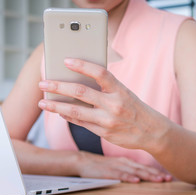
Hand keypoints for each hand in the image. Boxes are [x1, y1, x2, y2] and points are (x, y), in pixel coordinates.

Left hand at [38, 58, 168, 152]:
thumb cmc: (134, 107)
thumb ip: (105, 87)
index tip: (66, 60)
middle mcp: (114, 105)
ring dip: (56, 106)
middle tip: (43, 83)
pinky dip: (67, 116)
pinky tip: (58, 111)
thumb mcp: (124, 92)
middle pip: (80, 93)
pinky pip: (81, 123)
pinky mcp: (104, 133)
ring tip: (42, 102)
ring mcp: (108, 121)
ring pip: (75, 111)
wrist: (152, 132)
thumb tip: (78, 79)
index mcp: (120, 90)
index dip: (82, 65)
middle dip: (58, 87)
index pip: (100, 73)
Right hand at [76, 151, 171, 182]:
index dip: (157, 171)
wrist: (82, 161)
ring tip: (158, 180)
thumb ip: (129, 167)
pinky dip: (128, 177)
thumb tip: (145, 175)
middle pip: (142, 169)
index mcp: (127, 161)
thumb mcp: (117, 164)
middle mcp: (123, 163)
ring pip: (134, 171)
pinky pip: (119, 175)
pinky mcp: (107, 172)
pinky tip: (136, 181)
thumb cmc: (101, 165)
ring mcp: (115, 167)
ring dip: (147, 176)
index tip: (170, 176)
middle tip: (169, 179)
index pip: (145, 167)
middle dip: (156, 174)